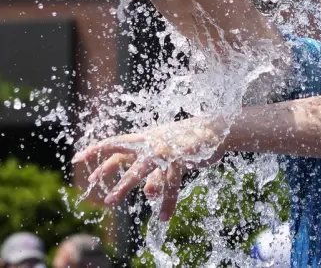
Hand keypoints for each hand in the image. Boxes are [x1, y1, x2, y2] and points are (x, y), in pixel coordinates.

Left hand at [73, 117, 227, 220]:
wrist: (215, 130)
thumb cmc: (189, 142)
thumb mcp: (168, 158)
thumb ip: (156, 174)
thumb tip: (148, 193)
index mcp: (146, 138)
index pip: (117, 143)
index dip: (98, 150)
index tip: (78, 157)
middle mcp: (152, 142)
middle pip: (124, 155)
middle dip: (107, 171)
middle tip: (92, 183)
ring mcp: (166, 149)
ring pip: (141, 169)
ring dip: (125, 185)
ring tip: (112, 200)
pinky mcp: (181, 157)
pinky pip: (171, 184)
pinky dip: (168, 202)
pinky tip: (165, 217)